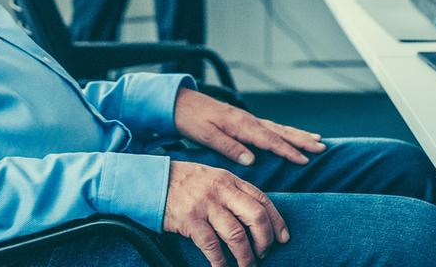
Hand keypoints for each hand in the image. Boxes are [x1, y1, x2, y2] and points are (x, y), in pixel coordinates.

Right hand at [163, 160, 287, 266]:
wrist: (151, 181)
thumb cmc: (184, 182)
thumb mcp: (212, 177)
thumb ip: (232, 192)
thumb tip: (255, 216)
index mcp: (229, 179)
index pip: (262, 200)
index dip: (277, 221)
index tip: (283, 238)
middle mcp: (221, 190)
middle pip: (255, 216)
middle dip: (265, 240)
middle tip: (264, 254)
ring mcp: (205, 205)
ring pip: (236, 234)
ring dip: (245, 256)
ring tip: (246, 266)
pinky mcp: (190, 220)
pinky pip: (212, 246)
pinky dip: (220, 262)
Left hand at [173, 88, 325, 166]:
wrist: (180, 103)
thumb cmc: (192, 120)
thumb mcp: (206, 136)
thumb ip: (230, 147)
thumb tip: (252, 160)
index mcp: (241, 125)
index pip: (270, 140)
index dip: (288, 151)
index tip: (305, 159)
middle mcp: (248, 120)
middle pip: (280, 131)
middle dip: (301, 140)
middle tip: (321, 147)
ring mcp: (247, 119)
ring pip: (278, 128)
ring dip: (297, 135)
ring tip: (316, 139)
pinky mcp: (244, 120)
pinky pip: (270, 127)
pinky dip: (284, 131)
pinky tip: (291, 134)